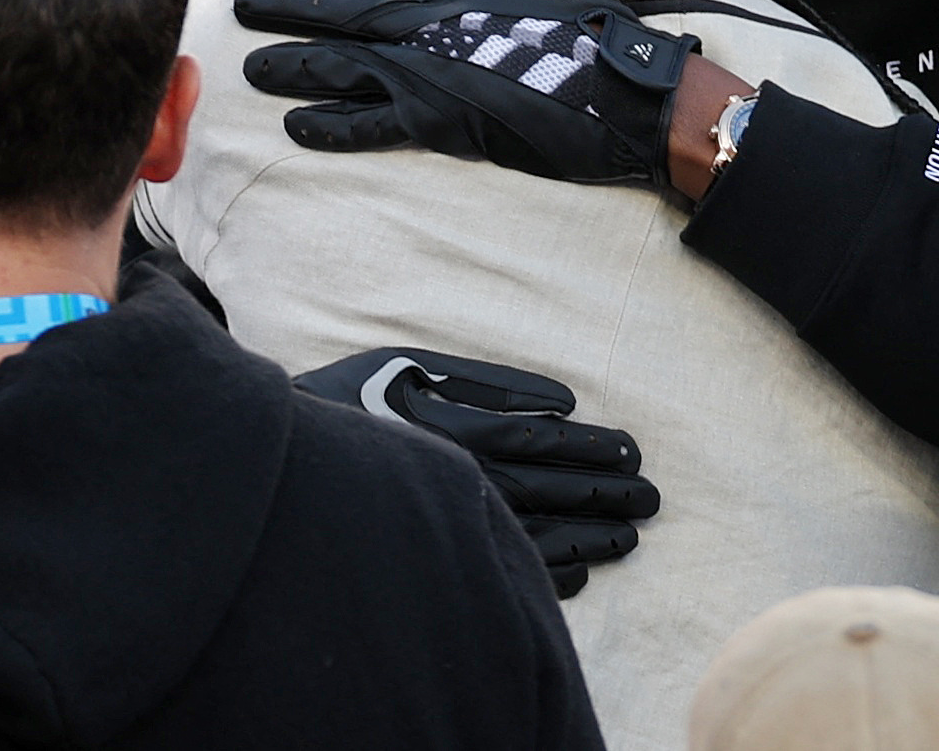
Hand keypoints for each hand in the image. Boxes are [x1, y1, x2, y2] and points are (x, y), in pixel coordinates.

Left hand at [235, 0, 696, 189]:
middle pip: (341, 12)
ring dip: (291, 66)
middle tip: (239, 8)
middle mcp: (431, 22)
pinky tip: (295, 128)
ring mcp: (430, 70)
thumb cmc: (593, 32)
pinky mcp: (440, 121)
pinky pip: (370, 124)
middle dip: (286, 9)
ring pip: (342, 65)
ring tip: (250, 70)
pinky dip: (330, 125)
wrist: (626, 91)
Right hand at [295, 345, 659, 598]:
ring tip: (630, 535)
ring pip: (535, 534)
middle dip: (606, 492)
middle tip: (651, 496)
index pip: (544, 441)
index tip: (633, 452)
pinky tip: (580, 572)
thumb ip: (486, 381)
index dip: (592, 447)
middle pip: (550, 488)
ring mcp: (448, 520)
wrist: (287, 462)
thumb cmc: (355, 400)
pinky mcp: (437, 548)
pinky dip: (546, 573)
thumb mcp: (411, 365)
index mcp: (458, 432)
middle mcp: (459, 480)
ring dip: (588, 535)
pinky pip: (501, 569)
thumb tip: (561, 400)